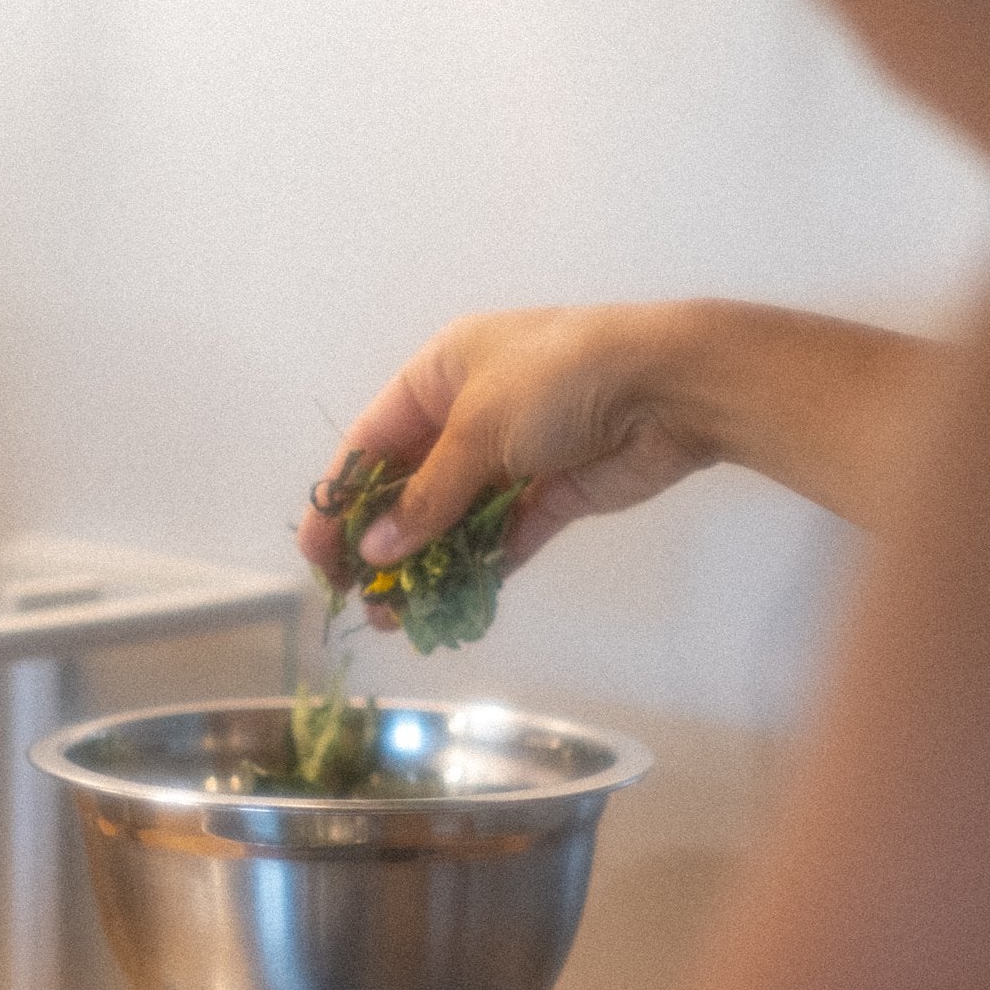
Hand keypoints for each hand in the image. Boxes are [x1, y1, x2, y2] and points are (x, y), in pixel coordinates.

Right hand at [299, 305, 714, 582]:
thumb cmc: (561, 381)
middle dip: (383, 541)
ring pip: (455, 518)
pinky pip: (502, 536)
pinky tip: (452, 604)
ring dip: (426, 564)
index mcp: (442, 374)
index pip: (372, 440)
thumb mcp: (478, 429)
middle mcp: (471, 412)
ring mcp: (514, 455)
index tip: (318, 554)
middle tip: (357, 597)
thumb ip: (427, 497)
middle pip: (411, 484)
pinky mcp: (553, 493)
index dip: (341, 497)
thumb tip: (376, 549)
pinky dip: (479, 567)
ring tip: (397, 616)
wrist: (670, 386)